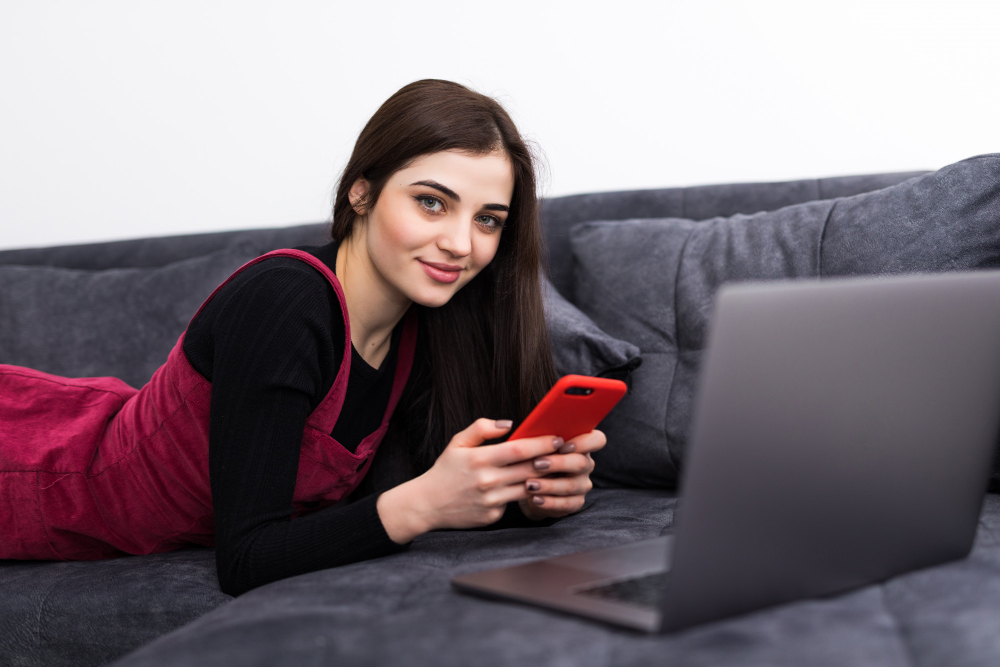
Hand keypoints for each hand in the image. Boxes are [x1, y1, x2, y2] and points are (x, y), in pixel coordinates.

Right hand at [376, 418, 562, 542]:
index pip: (519, 450)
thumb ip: (481, 428)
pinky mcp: (492, 516)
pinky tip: (535, 487)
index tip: (558, 438)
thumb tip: (509, 423)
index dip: (542, 443)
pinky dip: (524, 494)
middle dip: (551, 460)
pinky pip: (514, 503)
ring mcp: (490, 501)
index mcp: (479, 459)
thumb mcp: (457, 443)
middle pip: (529, 469)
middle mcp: (487, 481)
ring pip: (527, 488)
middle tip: (567, 452)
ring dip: (544, 478)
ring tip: (557, 468)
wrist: (426, 504)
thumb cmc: (445, 470)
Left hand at [518, 429, 605, 520]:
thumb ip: (541, 436)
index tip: (561, 445)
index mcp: (580, 444)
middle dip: (558, 463)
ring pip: (571, 485)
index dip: (583, 442)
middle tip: (536, 464)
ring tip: (530, 485)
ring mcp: (582, 484)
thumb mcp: (537, 444)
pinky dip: (550, 502)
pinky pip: (566, 503)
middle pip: (581, 463)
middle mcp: (585, 464)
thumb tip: (532, 428)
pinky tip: (535, 498)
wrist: (529, 485)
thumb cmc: (534, 457)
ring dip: (549, 485)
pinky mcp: (576, 502)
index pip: (597, 440)